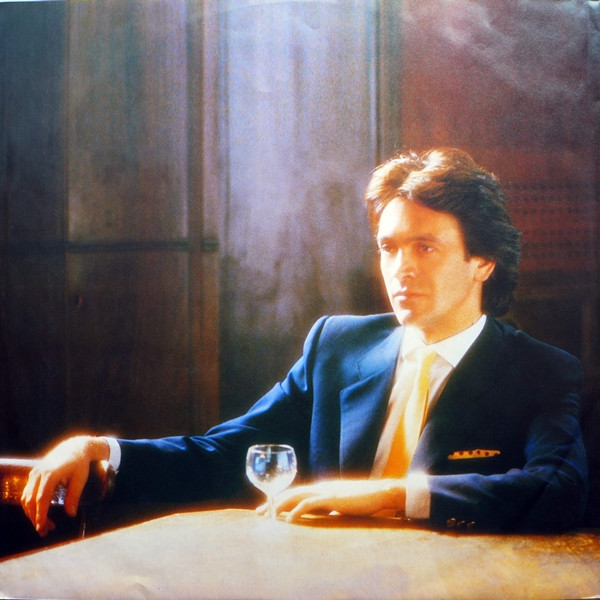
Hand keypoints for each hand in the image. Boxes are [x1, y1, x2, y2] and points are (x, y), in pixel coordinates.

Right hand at [20, 435, 109, 535]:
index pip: (41, 498)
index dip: (40, 514)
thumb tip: (71, 514)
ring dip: (32, 513)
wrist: (74, 447)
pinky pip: (27, 493)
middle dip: (35, 517)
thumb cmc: (79, 462)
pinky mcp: (33, 475)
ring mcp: (35, 473)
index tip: (41, 527)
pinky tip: (39, 514)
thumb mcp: (81, 478)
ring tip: (44, 525)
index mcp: (51, 473)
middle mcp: (39, 473)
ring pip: (26, 498)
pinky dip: (30, 505)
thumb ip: (74, 496)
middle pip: (31, 500)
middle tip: (45, 531)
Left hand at [258, 478, 405, 522]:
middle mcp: (320, 486)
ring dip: (280, 505)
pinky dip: (297, 511)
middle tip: (258, 514)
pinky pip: (310, 504)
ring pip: (296, 496)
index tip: (266, 509)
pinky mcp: (332, 498)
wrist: (380, 493)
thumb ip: (331, 507)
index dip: (279, 500)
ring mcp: (326, 491)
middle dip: (272, 502)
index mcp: (321, 488)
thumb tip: (324, 515)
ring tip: (268, 516)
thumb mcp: (342, 504)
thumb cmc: (363, 500)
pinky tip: (289, 520)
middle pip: (290, 492)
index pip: (295, 492)